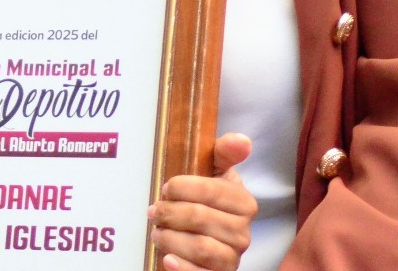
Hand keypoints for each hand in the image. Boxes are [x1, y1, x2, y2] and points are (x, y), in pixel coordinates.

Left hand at [147, 132, 256, 270]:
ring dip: (171, 238)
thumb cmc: (207, 197)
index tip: (166, 187)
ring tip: (157, 232)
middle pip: (201, 219)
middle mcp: (243, 232)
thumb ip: (225, 152)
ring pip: (201, 248)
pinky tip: (167, 259)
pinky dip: (182, 268)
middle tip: (154, 211)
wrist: (205, 233)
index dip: (182, 188)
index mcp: (243, 202)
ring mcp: (232, 257)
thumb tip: (242, 140)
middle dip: (170, 213)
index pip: (211, 191)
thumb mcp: (215, 170)